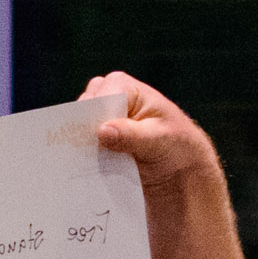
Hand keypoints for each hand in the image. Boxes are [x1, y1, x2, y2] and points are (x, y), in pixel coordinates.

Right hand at [80, 71, 223, 201]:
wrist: (180, 169)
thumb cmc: (177, 145)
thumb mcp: (159, 140)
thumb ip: (132, 135)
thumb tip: (102, 131)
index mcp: (124, 87)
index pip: (98, 98)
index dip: (92, 118)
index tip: (92, 140)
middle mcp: (107, 97)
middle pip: (82, 112)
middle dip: (83, 133)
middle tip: (87, 155)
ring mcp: (100, 118)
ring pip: (77, 130)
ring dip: (81, 148)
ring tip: (85, 166)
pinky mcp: (97, 139)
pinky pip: (81, 147)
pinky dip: (83, 158)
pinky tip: (86, 172)